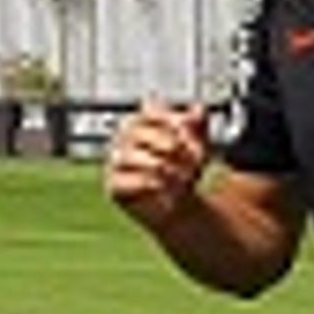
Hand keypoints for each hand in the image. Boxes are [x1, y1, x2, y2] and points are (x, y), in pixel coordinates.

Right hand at [105, 101, 214, 228]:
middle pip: (140, 133)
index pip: (149, 111)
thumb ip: (199, 124)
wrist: (181, 205)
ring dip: (161, 167)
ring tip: (182, 178)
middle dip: (170, 147)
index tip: (189, 136)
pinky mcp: (114, 185)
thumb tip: (198, 109)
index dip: (171, 121)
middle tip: (192, 161)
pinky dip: (148, 185)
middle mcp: (125, 137)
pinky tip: (166, 189)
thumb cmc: (186, 169)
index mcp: (144, 121)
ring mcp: (117, 160)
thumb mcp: (200, 144)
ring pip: (130, 156)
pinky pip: (124, 181)